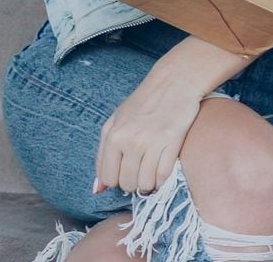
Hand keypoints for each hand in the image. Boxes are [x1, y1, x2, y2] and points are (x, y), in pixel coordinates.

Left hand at [94, 71, 205, 195]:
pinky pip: (164, 175)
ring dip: (149, 184)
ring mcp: (152, 142)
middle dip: (133, 183)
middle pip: (127, 183)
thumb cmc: (144, 102)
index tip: (125, 172)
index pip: (108, 178)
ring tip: (152, 173)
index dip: (116, 180)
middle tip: (140, 172)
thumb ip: (104, 154)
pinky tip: (163, 170)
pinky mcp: (173, 141)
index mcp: (113, 135)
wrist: (175, 81)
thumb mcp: (115, 122)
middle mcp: (130, 141)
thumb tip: (97, 189)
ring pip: (146, 183)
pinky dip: (163, 179)